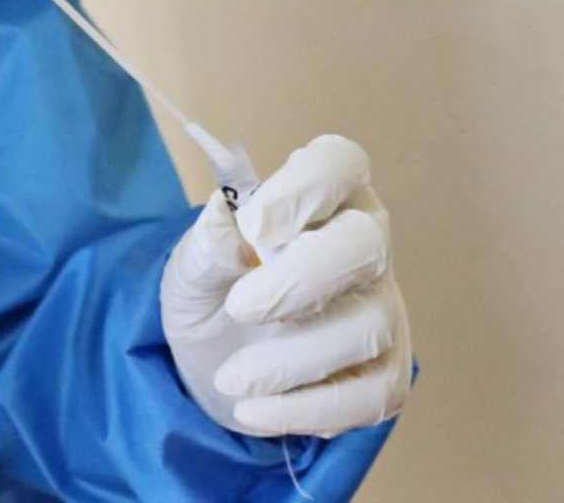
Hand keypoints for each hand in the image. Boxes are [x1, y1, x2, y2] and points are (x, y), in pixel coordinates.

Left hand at [160, 135, 411, 437]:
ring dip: (290, 360)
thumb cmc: (213, 288)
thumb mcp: (190, 264)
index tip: (257, 226)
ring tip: (231, 380)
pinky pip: (372, 395)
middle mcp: (363, 243)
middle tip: (240, 309)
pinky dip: (309, 410)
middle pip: (364, 244)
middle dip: (300, 279)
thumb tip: (230, 221)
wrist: (213, 359)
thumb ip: (208, 242)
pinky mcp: (385, 371)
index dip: (306, 188)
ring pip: (367, 326)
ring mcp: (381, 307)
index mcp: (320, 195)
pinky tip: (255, 412)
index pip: (338, 163)